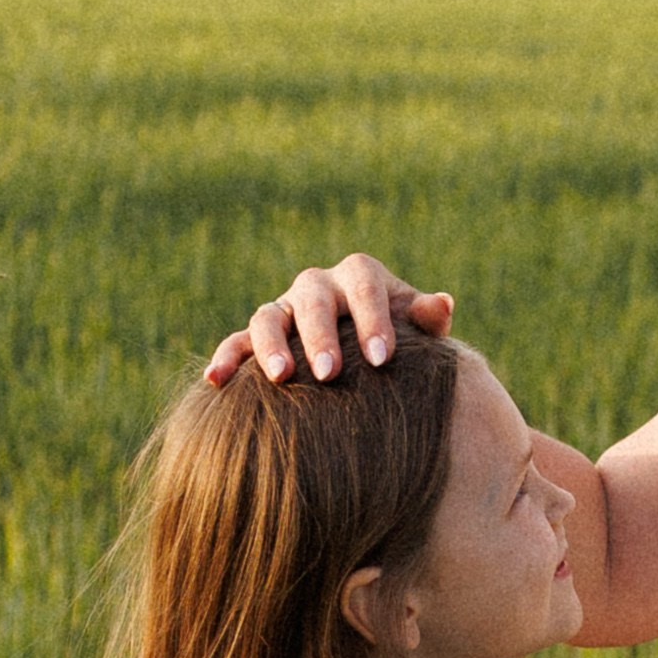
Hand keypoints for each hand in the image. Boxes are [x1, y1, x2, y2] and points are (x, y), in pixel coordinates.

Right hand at [203, 255, 453, 386]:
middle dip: (320, 336)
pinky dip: (225, 357)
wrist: (368, 352)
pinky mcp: (257, 336)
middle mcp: (317, 286)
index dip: (373, 320)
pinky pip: (236, 342)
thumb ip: (426, 317)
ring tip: (281, 378)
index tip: (383, 359)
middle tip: (330, 374)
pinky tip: (215, 381)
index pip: (365, 288)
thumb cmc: (400, 338)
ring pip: (268, 317)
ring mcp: (284, 309)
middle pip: (313, 300)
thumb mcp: (417, 328)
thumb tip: (442, 304)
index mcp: (359, 276)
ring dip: (271, 345)